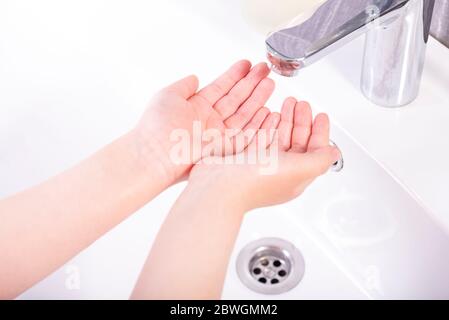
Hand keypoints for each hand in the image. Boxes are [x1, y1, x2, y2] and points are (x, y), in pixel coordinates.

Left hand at [134, 60, 273, 182]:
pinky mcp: (226, 150)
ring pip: (244, 114)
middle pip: (236, 99)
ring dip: (258, 98)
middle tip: (266, 70)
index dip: (235, 75)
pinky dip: (260, 124)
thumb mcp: (168, 95)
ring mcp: (219, 135)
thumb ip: (184, 85)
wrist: (156, 153)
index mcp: (197, 107)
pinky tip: (270, 111)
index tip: (248, 64)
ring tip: (271, 83)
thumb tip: (195, 77)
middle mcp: (209, 121)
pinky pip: (247, 135)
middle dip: (251, 84)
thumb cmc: (156, 125)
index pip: (221, 88)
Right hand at [189, 97, 339, 211]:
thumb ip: (320, 159)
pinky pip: (260, 137)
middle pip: (296, 141)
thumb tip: (333, 153)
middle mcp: (279, 171)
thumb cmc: (256, 181)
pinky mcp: (244, 157)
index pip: (314, 151)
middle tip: (302, 105)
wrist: (219, 186)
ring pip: (278, 137)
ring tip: (287, 104)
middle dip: (301, 121)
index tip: (320, 115)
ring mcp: (260, 164)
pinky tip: (268, 115)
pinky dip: (267, 124)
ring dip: (285, 119)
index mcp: (295, 176)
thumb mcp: (300, 169)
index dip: (320, 132)